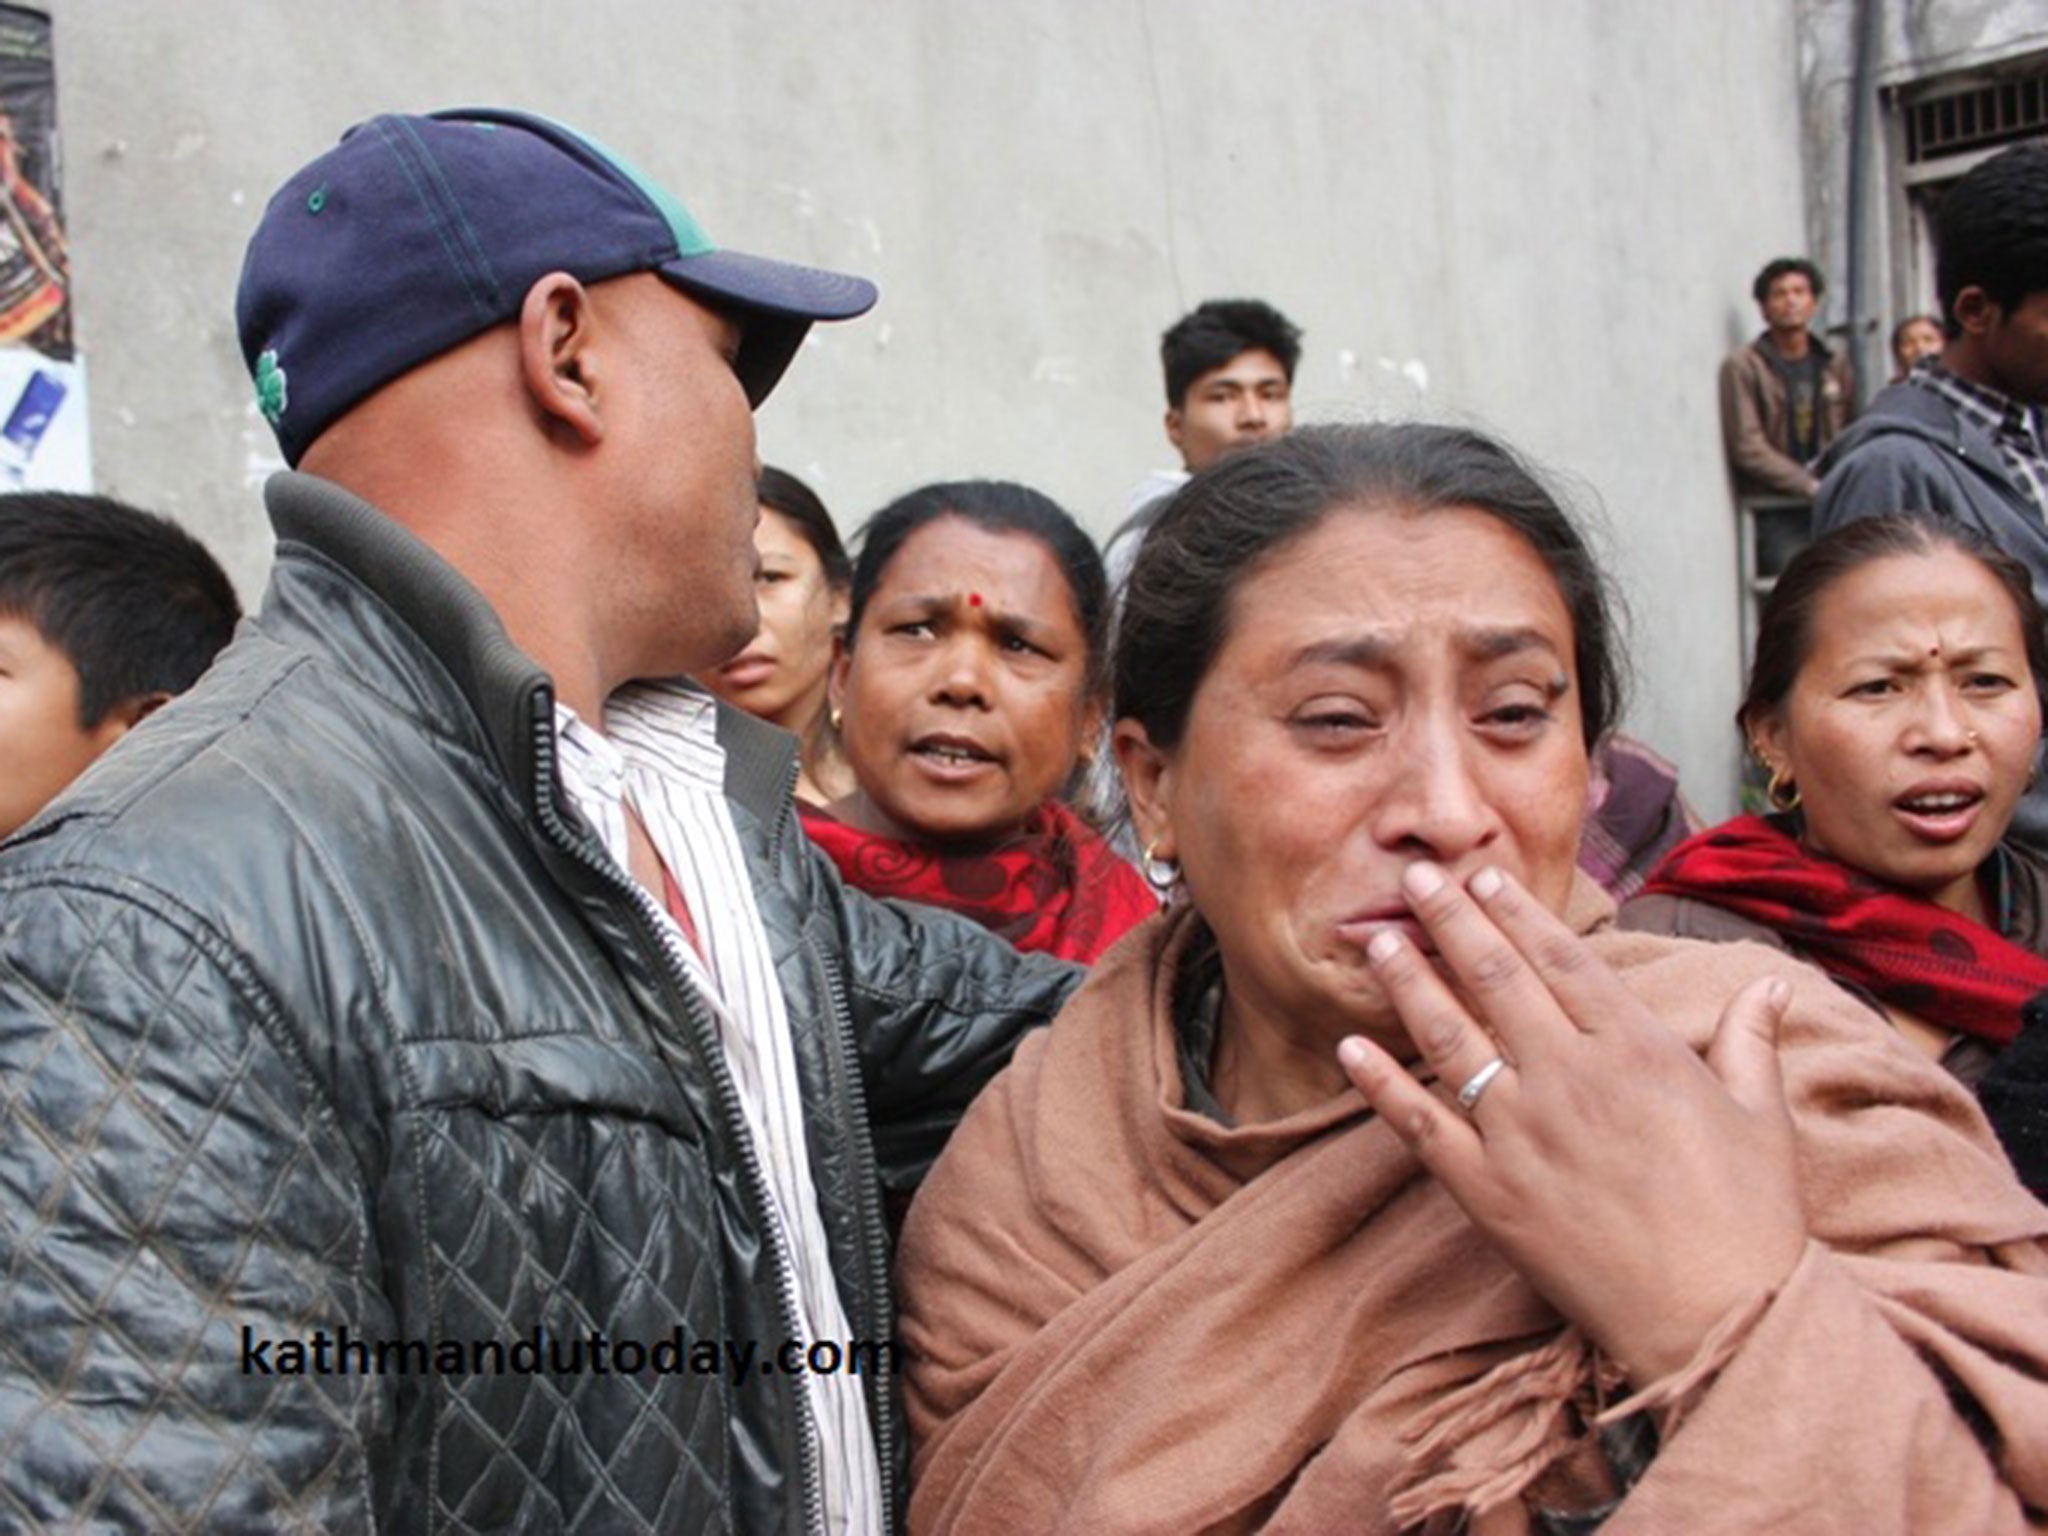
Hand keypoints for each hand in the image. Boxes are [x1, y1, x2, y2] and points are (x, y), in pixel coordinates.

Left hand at [1336, 860, 1807, 1384]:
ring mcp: (1521, 1132)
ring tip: (1377, 940)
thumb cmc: (1750, 1219)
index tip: (1482, 874)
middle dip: (1450, 920)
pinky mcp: (1488, 1190)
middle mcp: (1569, 1076)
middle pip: (1495, 979)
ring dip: (1408, 982)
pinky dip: (1379, 1084)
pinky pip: (1421, 1124)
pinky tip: (1348, 1048)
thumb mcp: (1764, 1117)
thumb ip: (1752, 1040)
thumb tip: (1770, 984)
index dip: (1516, 912)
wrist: (1719, 1320)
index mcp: (1637, 1048)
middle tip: (1413, 876)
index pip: (1562, 958)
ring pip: (1449, 1037)